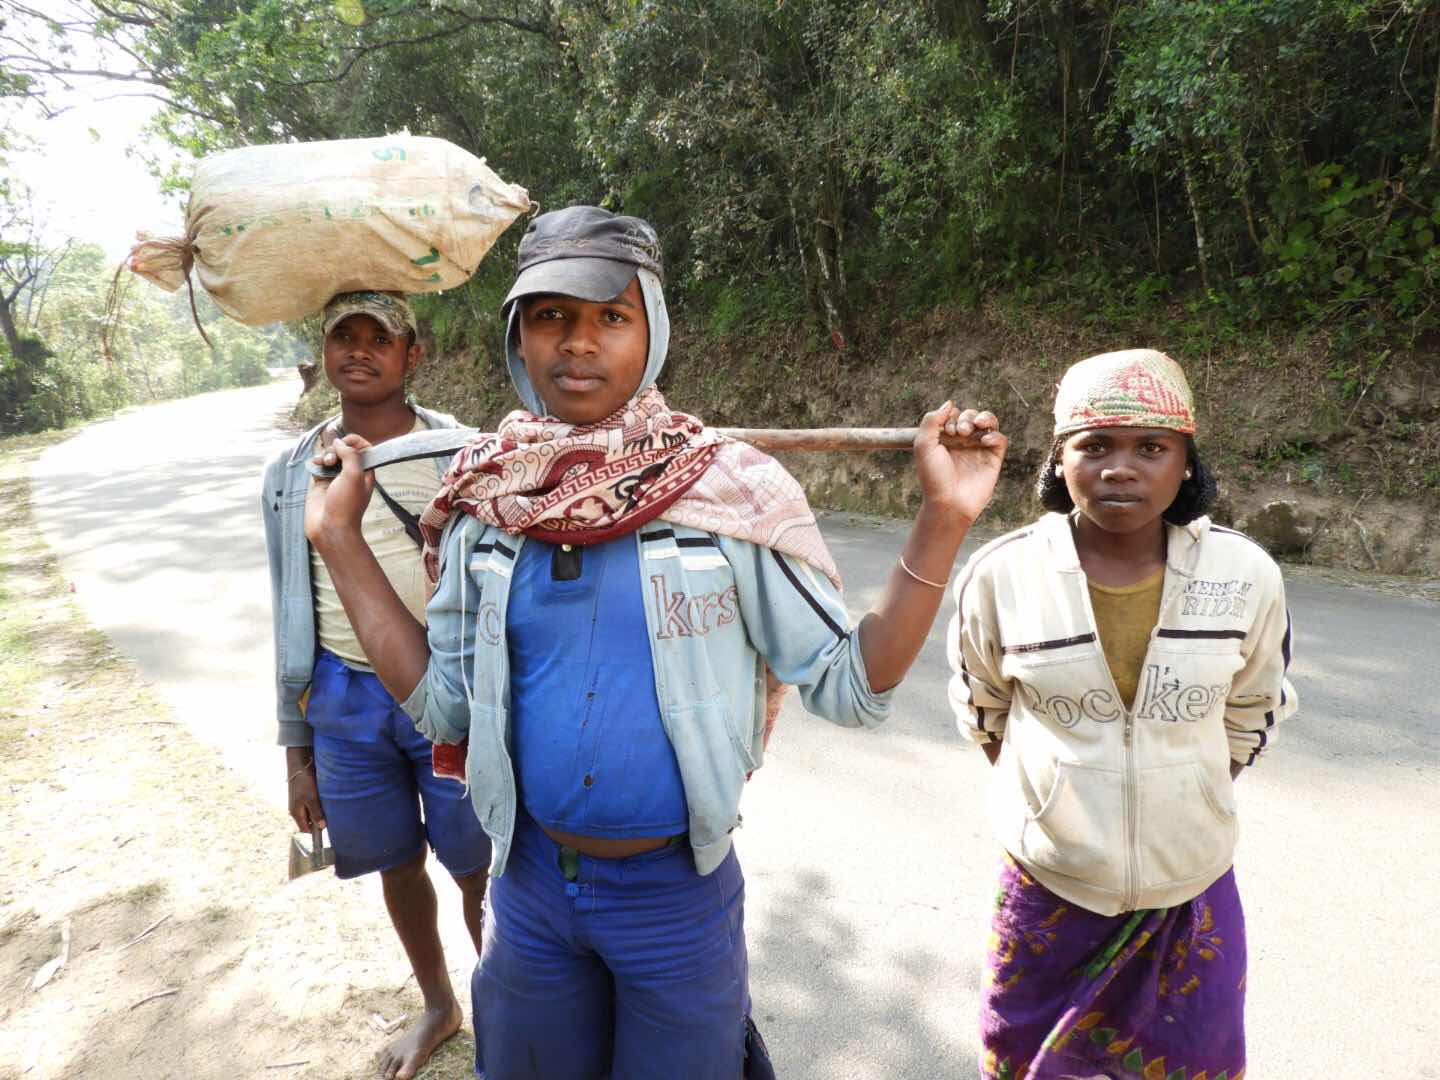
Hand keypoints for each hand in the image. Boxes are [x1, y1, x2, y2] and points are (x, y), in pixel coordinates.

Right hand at [285, 751, 325, 831]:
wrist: (299, 765)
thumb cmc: (304, 782)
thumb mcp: (311, 798)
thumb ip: (316, 813)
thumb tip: (322, 827)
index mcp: (296, 813)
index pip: (305, 829)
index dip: (315, 831)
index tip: (327, 827)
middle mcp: (296, 810)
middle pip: (309, 822)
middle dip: (319, 820)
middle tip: (330, 815)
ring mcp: (299, 803)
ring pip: (311, 813)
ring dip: (319, 811)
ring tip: (328, 805)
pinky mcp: (303, 796)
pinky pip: (311, 805)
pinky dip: (318, 804)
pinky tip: (324, 798)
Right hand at [304, 433, 374, 550]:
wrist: (330, 528)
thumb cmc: (346, 505)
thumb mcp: (354, 476)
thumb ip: (350, 455)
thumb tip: (340, 443)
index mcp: (365, 473)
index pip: (364, 448)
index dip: (355, 441)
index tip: (345, 442)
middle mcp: (351, 474)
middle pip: (344, 450)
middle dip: (337, 448)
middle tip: (332, 459)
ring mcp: (335, 479)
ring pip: (330, 457)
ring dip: (325, 455)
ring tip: (324, 463)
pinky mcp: (321, 484)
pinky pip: (318, 466)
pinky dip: (316, 462)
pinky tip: (315, 466)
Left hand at [913, 403, 1006, 524]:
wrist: (948, 503)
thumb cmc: (933, 477)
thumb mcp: (923, 445)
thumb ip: (931, 421)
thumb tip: (949, 403)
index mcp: (946, 438)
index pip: (954, 415)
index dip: (952, 416)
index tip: (946, 430)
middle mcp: (963, 442)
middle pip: (972, 416)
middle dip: (967, 417)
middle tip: (960, 431)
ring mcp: (978, 450)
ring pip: (989, 423)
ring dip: (985, 418)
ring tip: (977, 425)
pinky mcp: (993, 459)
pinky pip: (1000, 439)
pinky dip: (994, 435)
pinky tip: (984, 441)